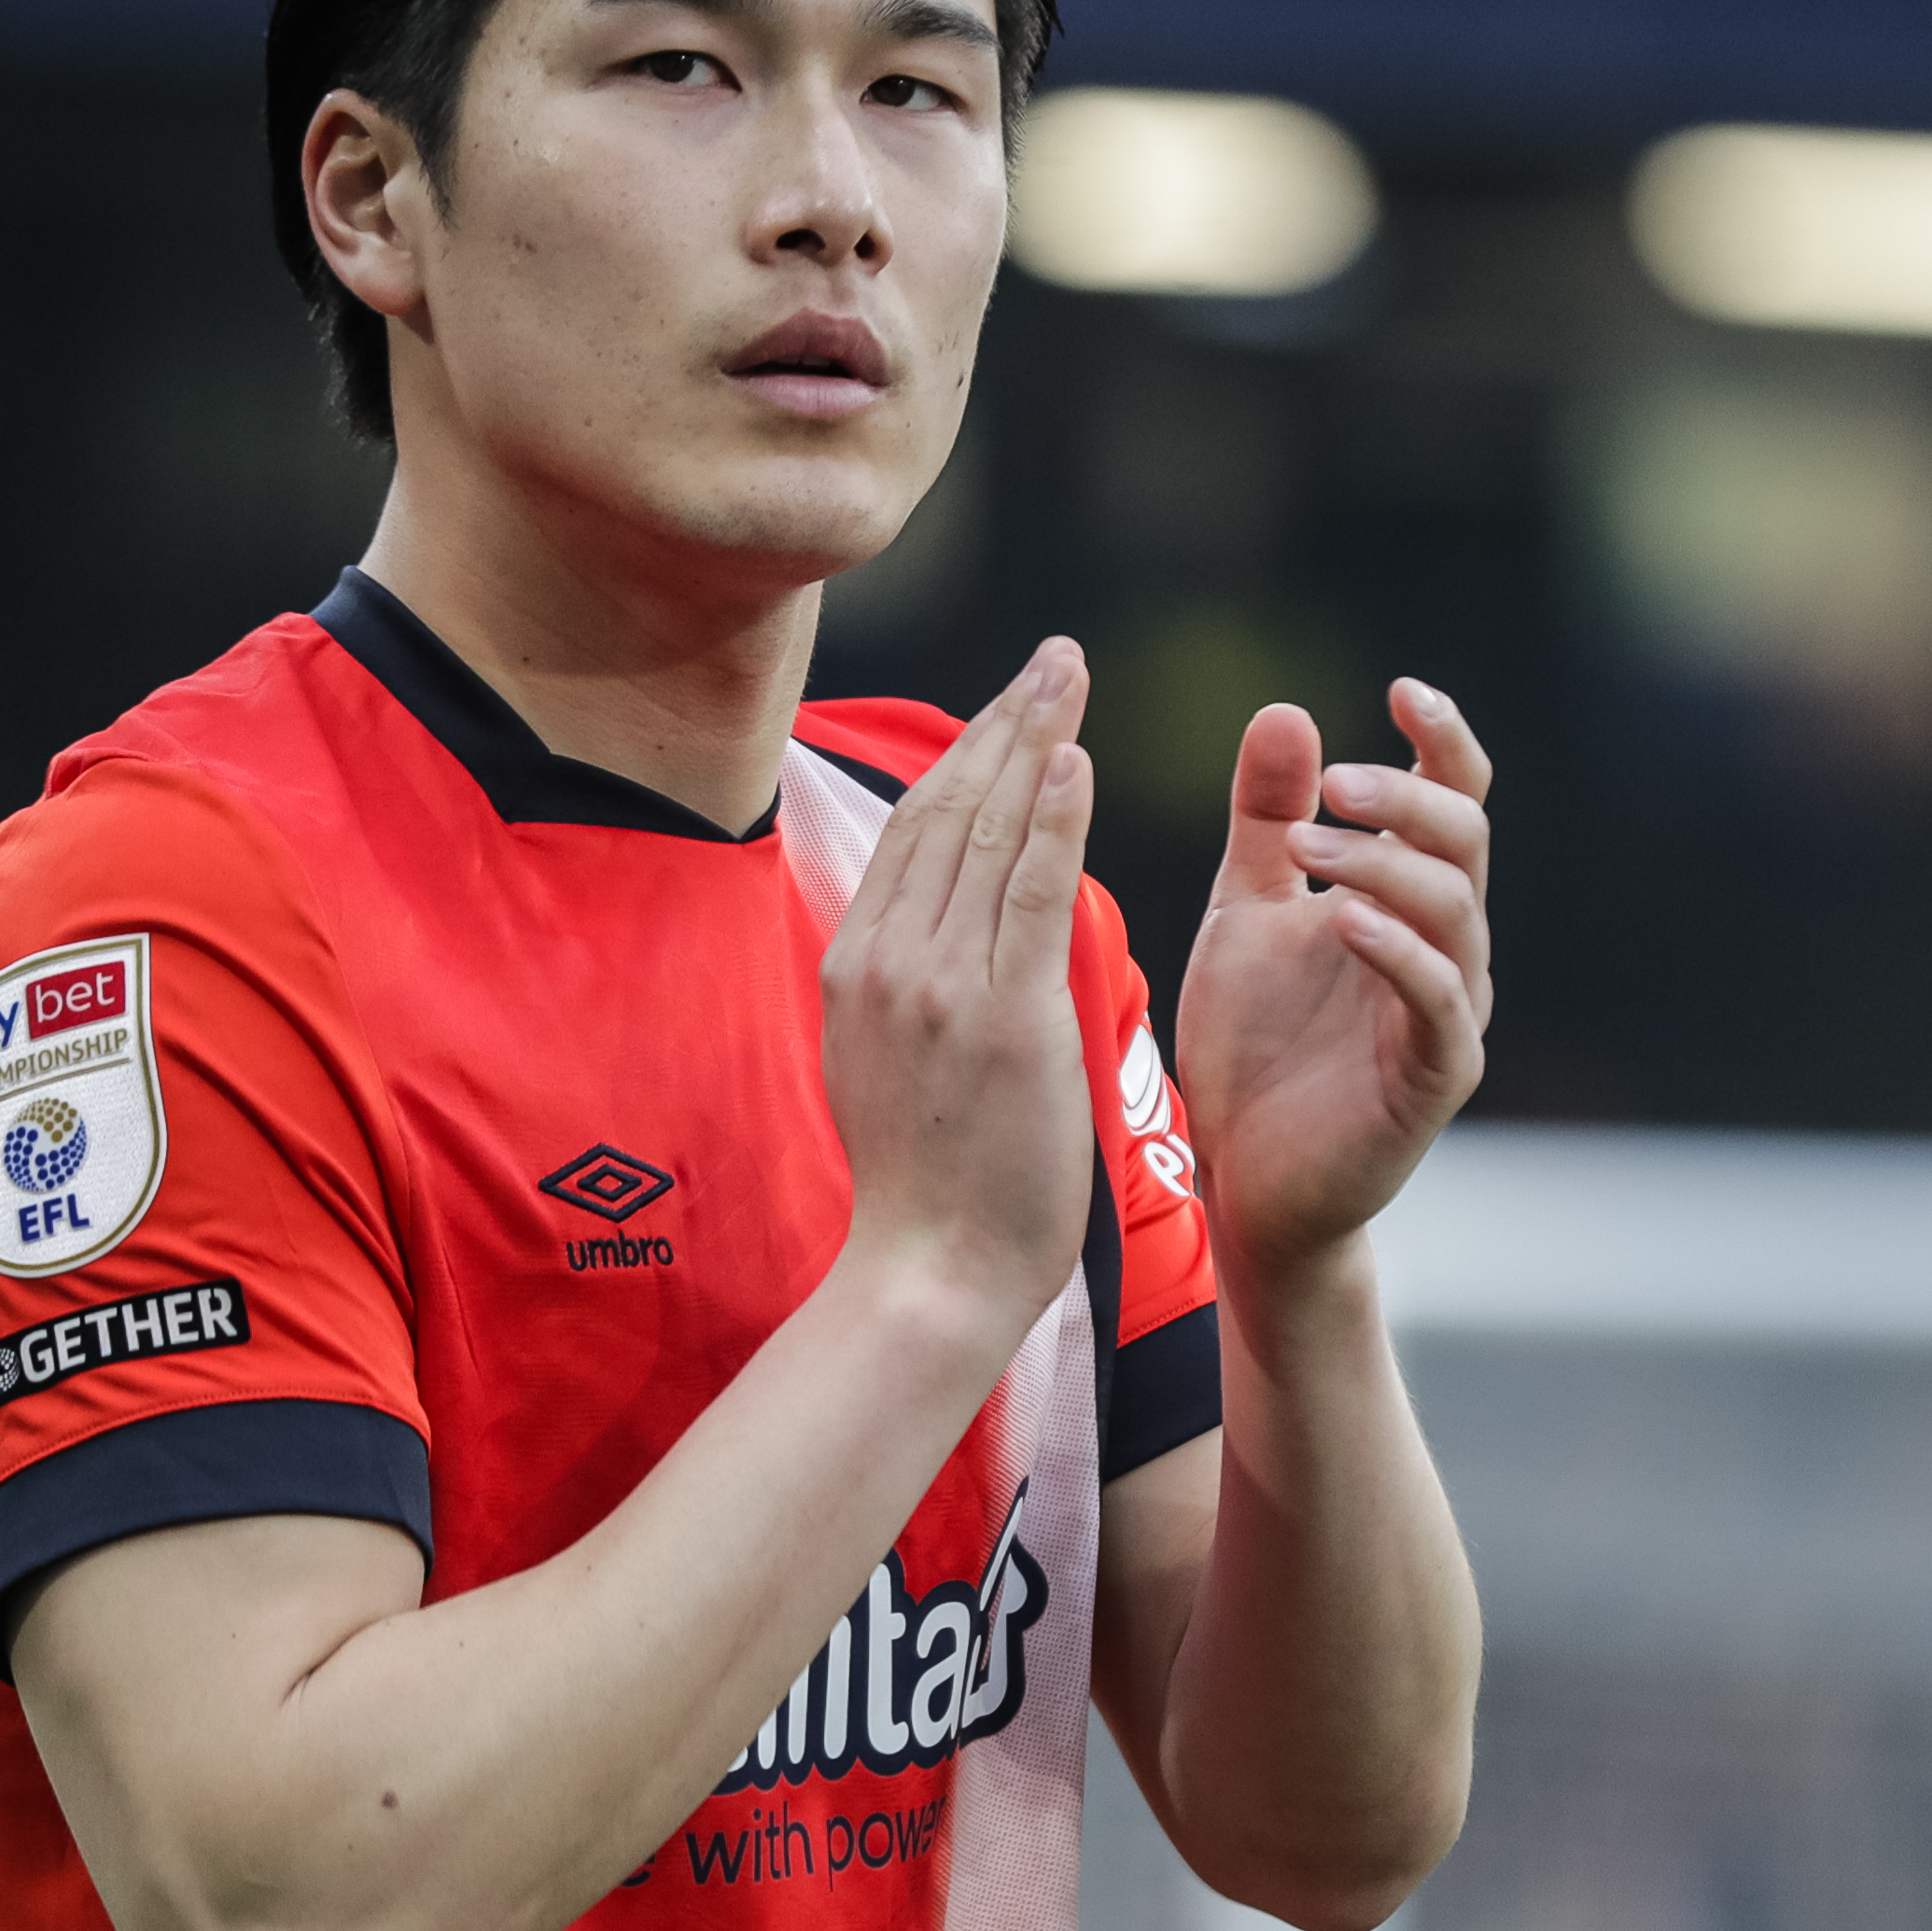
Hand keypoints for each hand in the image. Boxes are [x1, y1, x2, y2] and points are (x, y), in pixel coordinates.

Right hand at [819, 638, 1100, 1342]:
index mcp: (855, 966)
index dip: (966, 756)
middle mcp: (885, 961)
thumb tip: (943, 920)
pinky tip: (1075, 759)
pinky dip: (1053, 819)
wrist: (931, 1273)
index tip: (1009, 703)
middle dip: (1002, 723)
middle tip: (1053, 657)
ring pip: (987, 834)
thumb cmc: (930, 1183)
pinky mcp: (998, 1016)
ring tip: (1070, 677)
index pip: (914, 832)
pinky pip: (1028, 894)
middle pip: (947, 811)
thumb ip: (914, 980)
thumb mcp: (889, 1059)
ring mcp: (936, 986)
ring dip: (1033, 742)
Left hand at [1173, 678, 1493, 1290]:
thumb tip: (1286, 709)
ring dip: (1387, 865)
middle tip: (1335, 780)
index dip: (1443, 742)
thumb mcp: (1246, 912)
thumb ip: (1266, 820)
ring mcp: (1448, 1014)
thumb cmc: (1254, 1048)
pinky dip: (1399, 953)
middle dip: (1407, 798)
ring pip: (1455, 913)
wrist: (1244, 1182)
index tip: (1402, 689)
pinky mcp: (1433, 1079)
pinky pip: (1437, 1003)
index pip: (1454, 801)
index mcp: (1408, 899)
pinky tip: (1345, 921)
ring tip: (1313, 842)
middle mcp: (1446, 948)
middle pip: (1466, 843)